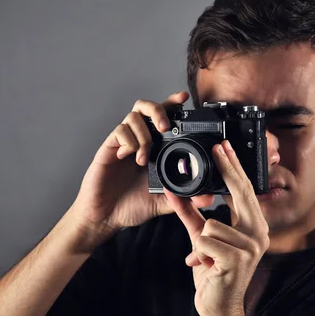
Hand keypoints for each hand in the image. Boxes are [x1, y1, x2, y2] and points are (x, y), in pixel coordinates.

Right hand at [70, 92, 214, 245]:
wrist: (106, 217)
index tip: (184, 98)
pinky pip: (119, 131)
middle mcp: (138, 141)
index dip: (173, 104)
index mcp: (153, 148)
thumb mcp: (164, 202)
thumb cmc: (131, 206)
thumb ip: (185, 198)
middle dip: (158, 111)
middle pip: (146, 107)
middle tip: (164, 128)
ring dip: (143, 134)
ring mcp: (123, 143)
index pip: (163, 118)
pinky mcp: (108, 148)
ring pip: (133, 116)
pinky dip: (128, 141)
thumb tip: (208, 198)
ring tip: (143, 158)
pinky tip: (128, 156)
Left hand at [164, 140, 269, 315]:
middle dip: (227, 168)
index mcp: (254, 226)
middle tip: (217, 146)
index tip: (224, 148)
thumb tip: (175, 192)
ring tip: (208, 258)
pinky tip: (207, 265)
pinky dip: (199, 252)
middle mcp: (259, 234)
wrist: (217, 307)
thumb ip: (191, 214)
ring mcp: (252, 247)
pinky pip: (206, 239)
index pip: (244, 191)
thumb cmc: (213, 271)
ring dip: (202, 242)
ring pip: (212, 224)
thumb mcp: (201, 238)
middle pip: (240, 193)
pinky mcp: (238, 260)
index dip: (234, 167)